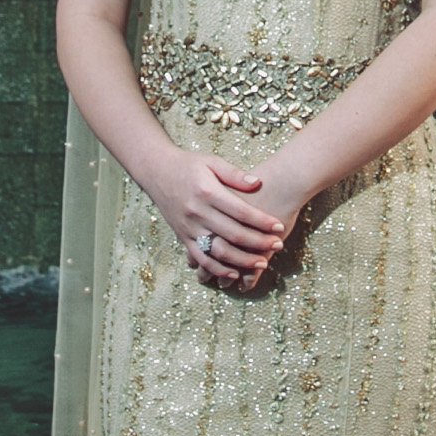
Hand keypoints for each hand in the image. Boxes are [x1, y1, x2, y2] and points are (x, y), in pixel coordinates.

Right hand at [149, 151, 288, 288]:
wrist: (156, 171)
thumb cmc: (189, 165)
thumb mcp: (211, 161)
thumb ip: (234, 173)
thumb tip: (258, 182)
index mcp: (207, 191)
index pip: (240, 211)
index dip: (262, 221)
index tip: (279, 226)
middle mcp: (197, 212)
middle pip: (233, 234)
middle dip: (258, 242)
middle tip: (279, 245)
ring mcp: (189, 227)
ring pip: (218, 251)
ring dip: (242, 260)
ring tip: (263, 264)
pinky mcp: (183, 237)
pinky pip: (201, 258)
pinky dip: (217, 269)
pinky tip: (235, 273)